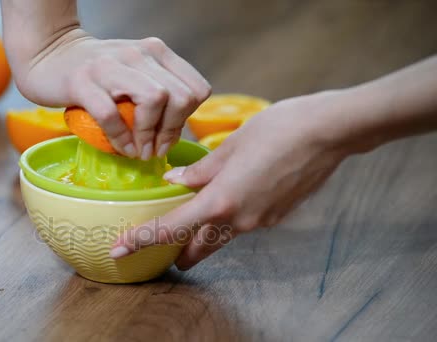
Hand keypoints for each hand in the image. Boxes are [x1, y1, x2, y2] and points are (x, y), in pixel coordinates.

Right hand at [10, 29, 210, 158]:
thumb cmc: (96, 74)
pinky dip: (121, 138)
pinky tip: (122, 148)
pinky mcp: (83, 81)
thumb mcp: (135, 74)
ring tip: (140, 151)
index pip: (197, 88)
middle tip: (156, 149)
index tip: (169, 134)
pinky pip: (111, 115)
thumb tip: (174, 133)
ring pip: (154, 99)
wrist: (49, 55)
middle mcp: (139, 54)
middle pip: (181, 97)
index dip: (188, 118)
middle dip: (172, 131)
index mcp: (157, 52)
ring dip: (149, 134)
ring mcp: (110, 65)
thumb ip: (159, 92)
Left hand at [110, 91, 351, 268]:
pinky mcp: (274, 217)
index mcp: (221, 202)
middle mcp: (239, 221)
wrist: (328, 133)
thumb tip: (173, 181)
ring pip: (220, 239)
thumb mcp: (230, 147)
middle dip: (175, 253)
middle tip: (157, 245)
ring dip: (200, 237)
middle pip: (197, 249)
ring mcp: (259, 223)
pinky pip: (240, 225)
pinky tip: (225, 198)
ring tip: (187, 219)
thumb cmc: (278, 130)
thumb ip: (199, 170)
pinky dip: (225, 221)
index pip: (170, 230)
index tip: (119, 250)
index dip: (141, 241)